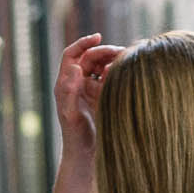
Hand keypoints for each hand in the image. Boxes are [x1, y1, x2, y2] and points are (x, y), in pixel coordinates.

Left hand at [54, 33, 122, 150]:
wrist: (85, 156)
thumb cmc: (75, 137)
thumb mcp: (71, 114)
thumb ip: (70, 91)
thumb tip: (76, 67)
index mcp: (65, 84)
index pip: (72, 54)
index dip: (84, 43)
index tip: (99, 36)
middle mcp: (76, 84)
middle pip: (89, 58)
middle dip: (104, 52)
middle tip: (122, 53)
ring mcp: (89, 90)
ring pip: (101, 67)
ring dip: (112, 61)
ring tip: (127, 61)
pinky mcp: (101, 98)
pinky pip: (109, 79)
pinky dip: (117, 73)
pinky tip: (128, 74)